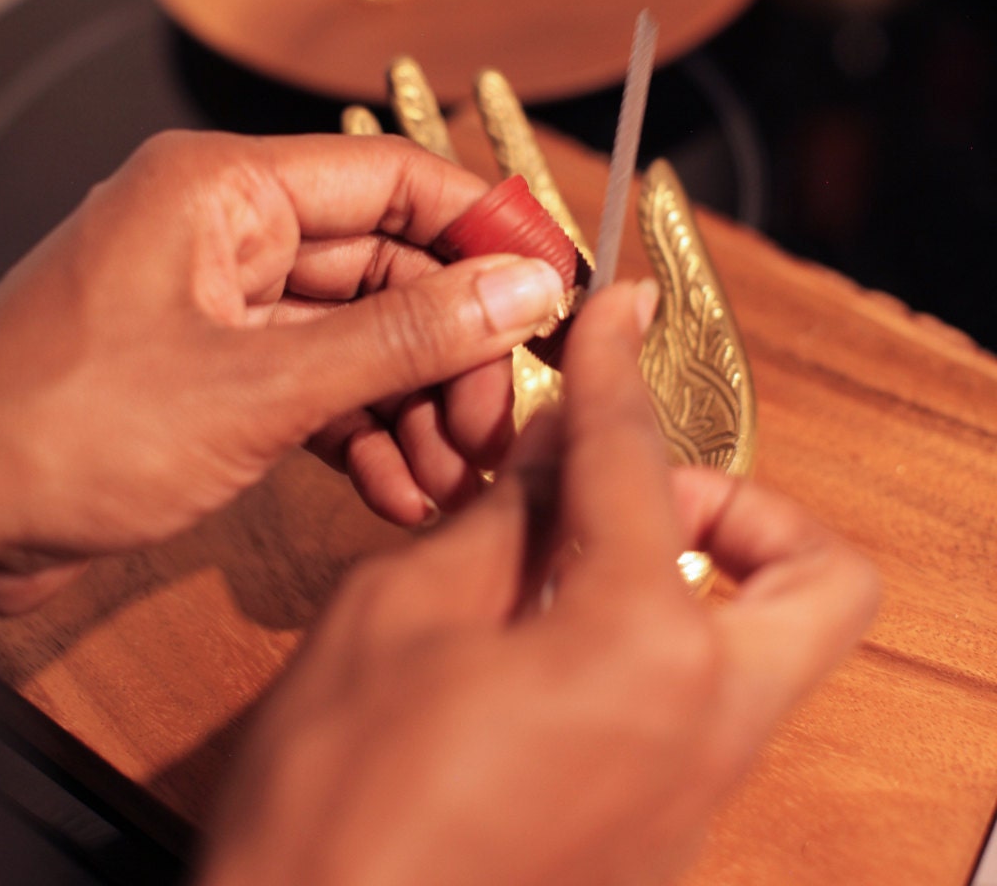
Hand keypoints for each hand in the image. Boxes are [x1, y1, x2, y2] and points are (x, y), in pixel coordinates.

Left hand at [0, 130, 565, 612]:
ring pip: (364, 338)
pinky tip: (400, 493)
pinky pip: (323, 387)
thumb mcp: (257, 388)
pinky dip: (367, 436)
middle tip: (501, 427)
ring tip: (454, 480)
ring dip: (418, 407)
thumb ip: (402, 339)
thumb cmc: (60, 431)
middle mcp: (231, 233)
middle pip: (391, 269)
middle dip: (453, 352)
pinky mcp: (220, 374)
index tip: (557, 284)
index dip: (486, 228)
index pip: (396, 177)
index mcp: (228, 189)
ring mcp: (226, 308)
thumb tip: (522, 293)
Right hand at [198, 282, 878, 885]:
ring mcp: (694, 798)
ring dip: (701, 574)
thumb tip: (550, 451)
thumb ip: (500, 518)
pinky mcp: (661, 839)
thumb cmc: (335, 801)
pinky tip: (551, 637)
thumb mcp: (398, 613)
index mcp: (640, 652)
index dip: (616, 372)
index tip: (617, 317)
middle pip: (816, 578)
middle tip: (646, 491)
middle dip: (745, 508)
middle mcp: (704, 730)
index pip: (639, 466)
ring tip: (583, 556)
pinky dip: (657, 642)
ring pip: (767, 649)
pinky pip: (702, 708)